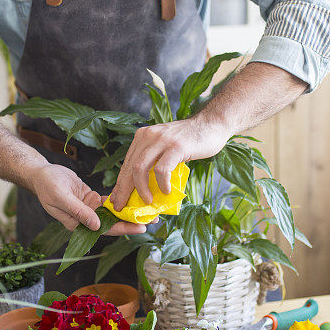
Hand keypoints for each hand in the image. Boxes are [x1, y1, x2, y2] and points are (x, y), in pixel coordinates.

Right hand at [31, 164, 145, 235]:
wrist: (41, 173)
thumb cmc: (47, 185)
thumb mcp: (61, 197)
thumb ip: (79, 211)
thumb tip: (97, 226)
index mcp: (77, 224)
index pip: (104, 230)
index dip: (123, 228)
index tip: (140, 227)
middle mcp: (85, 219)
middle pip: (112, 223)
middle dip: (132, 221)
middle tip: (152, 219)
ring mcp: (89, 209)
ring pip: (112, 213)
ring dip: (129, 211)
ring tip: (148, 210)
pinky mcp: (91, 199)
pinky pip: (108, 201)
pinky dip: (120, 199)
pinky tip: (135, 197)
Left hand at [109, 117, 230, 210]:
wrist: (212, 124)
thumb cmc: (190, 140)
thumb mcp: (166, 147)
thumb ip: (154, 161)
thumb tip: (144, 188)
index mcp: (143, 136)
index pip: (126, 163)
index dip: (120, 183)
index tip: (117, 199)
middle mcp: (148, 136)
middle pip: (129, 167)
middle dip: (124, 189)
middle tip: (122, 205)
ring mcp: (162, 140)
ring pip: (140, 168)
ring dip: (141, 189)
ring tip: (147, 201)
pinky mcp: (176, 147)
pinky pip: (162, 169)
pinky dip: (162, 183)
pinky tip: (166, 191)